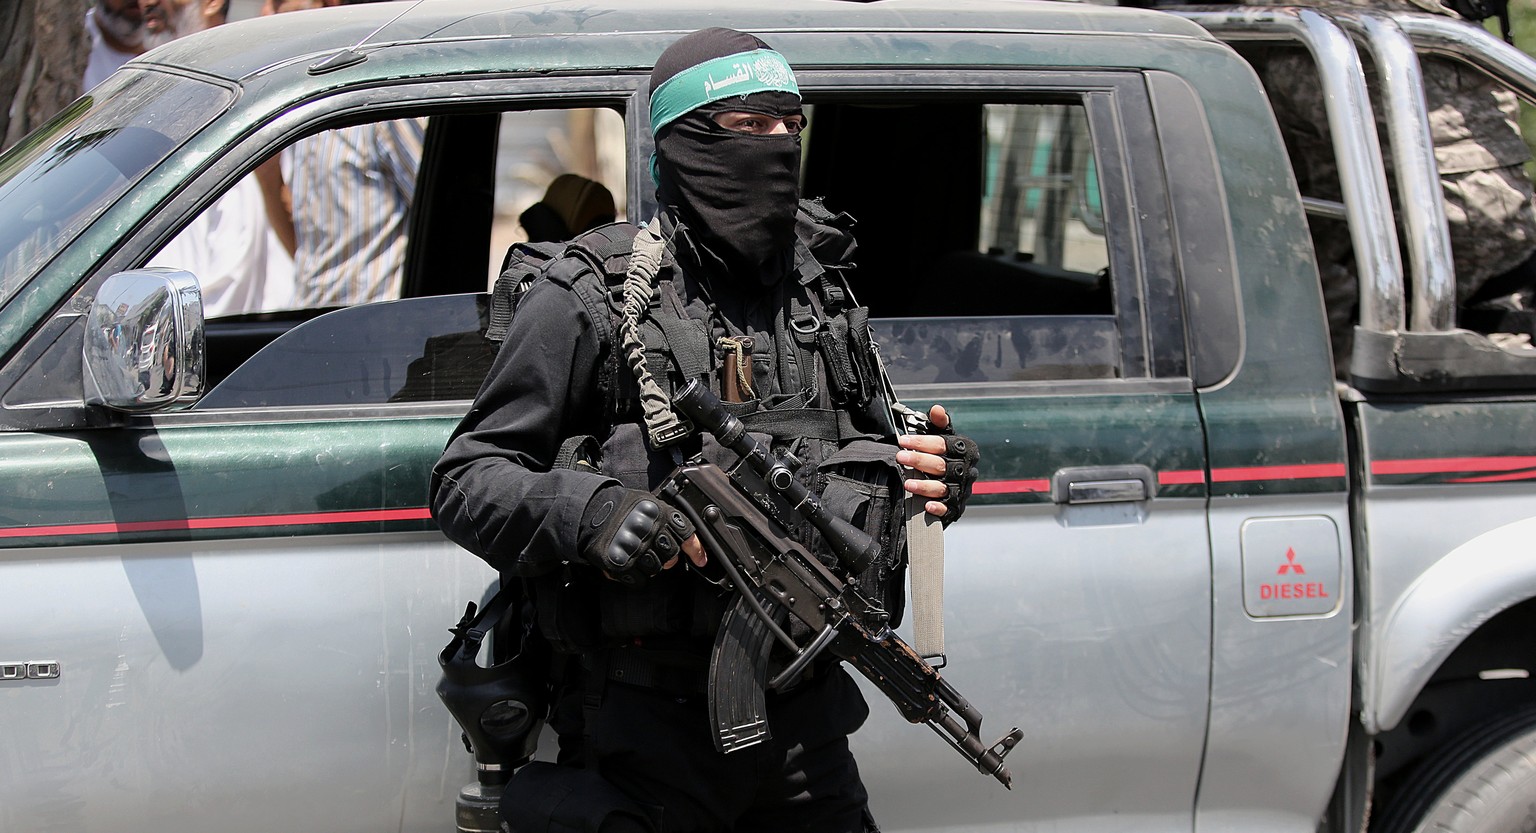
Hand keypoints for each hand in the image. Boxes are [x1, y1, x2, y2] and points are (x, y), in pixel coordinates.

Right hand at [581, 489, 701, 583]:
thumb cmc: (620, 507)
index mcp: (659, 514)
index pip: (686, 535)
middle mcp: (649, 531)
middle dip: (667, 557)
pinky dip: (635, 576)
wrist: (589, 512)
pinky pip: (638, 580)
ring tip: (638, 554)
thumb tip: (687, 539)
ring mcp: (635, 549)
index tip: (701, 560)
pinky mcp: (621, 564)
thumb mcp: (647, 503)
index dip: (696, 549)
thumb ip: (666, 518)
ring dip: (649, 565)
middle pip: (671, 556)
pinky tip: (628, 564)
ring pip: (656, 569)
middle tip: (657, 552)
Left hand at [895, 404, 979, 523]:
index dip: (922, 442)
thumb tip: (937, 409)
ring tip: (908, 483)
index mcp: (964, 450)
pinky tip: (927, 505)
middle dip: (920, 461)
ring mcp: (962, 489)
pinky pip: (950, 508)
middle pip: (942, 466)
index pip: (943, 444)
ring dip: (925, 486)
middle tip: (901, 457)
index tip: (903, 441)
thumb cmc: (946, 455)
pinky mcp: (957, 506)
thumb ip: (939, 424)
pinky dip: (939, 507)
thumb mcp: (943, 437)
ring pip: (944, 488)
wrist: (955, 482)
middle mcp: (966, 470)